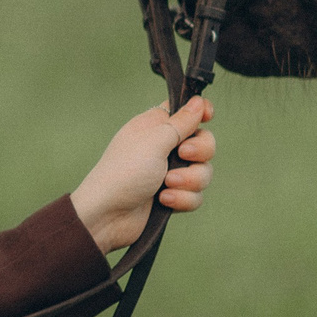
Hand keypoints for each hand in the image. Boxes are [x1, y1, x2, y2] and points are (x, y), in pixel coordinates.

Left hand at [68, 96, 216, 255]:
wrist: (108, 215)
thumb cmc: (124, 172)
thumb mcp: (154, 141)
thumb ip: (181, 122)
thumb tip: (198, 100)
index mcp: (156, 127)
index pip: (186, 112)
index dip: (200, 112)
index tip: (208, 116)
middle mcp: (164, 147)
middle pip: (204, 142)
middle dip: (200, 151)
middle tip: (182, 155)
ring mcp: (169, 172)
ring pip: (203, 172)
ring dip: (189, 180)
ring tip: (166, 184)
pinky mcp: (172, 196)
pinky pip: (195, 195)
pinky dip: (182, 198)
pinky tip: (163, 200)